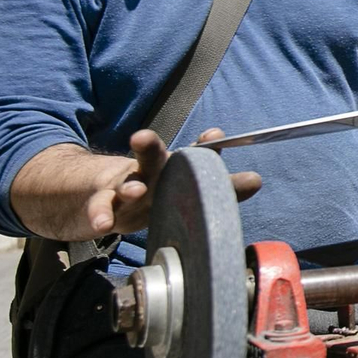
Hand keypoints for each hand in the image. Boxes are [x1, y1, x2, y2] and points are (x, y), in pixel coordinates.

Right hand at [85, 128, 261, 236]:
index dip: (202, 145)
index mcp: (170, 166)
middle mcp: (147, 172)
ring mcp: (122, 188)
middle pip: (149, 157)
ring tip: (134, 189)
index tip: (214, 134)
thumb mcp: (181, 186)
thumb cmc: (153, 189)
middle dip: (148, 146)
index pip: (188, 153)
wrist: (102, 194)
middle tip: (143, 138)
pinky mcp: (102, 205)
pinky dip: (100, 215)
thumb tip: (256, 180)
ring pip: (124, 184)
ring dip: (129, 186)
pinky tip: (103, 223)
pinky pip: (100, 209)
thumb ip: (219, 186)